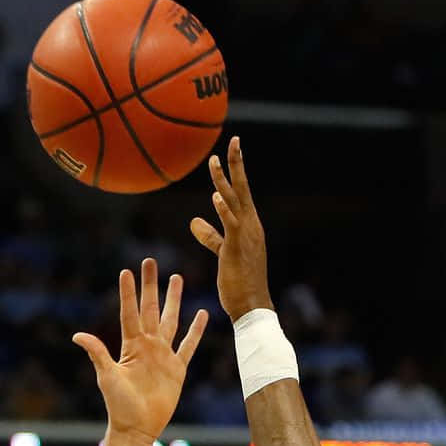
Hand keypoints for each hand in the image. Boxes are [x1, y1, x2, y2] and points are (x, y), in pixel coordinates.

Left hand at [73, 258, 206, 442]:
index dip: (129, 293)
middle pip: (150, 309)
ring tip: (176, 278)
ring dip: (173, 300)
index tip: (127, 271)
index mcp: (131, 346)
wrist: (138, 428)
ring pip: (170, 321)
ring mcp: (163, 356)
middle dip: (151, 287)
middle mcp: (148, 346)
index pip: (130, 313)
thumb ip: (98, 353)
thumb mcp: (107, 377)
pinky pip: (188, 345)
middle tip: (151, 262)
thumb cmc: (119, 406)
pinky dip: (196, 331)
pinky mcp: (177, 369)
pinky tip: (201, 314)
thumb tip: (78, 335)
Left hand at [190, 136, 270, 321]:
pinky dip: (223, 210)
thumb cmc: (239, 281)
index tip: (232, 149)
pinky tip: (215, 197)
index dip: (237, 170)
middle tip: (233, 140)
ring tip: (213, 161)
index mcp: (248, 225)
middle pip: (242, 189)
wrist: (251, 305)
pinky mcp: (236, 248)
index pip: (241, 192)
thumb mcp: (223, 252)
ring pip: (234, 202)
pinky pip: (230, 225)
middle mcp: (250, 225)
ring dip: (224, 181)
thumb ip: (210, 235)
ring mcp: (245, 235)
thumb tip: (194, 221)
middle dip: (236, 164)